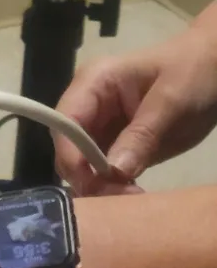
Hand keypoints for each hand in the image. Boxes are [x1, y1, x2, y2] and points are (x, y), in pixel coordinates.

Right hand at [54, 26, 216, 193]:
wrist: (215, 69)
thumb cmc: (193, 74)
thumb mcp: (172, 102)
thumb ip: (142, 135)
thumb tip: (112, 171)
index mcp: (94, 82)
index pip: (65, 122)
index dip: (71, 154)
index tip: (93, 184)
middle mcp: (89, 105)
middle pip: (69, 148)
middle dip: (88, 176)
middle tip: (122, 197)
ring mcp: (101, 126)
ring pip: (83, 165)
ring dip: (100, 186)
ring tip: (132, 197)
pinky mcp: (115, 144)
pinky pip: (102, 170)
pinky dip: (112, 186)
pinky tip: (133, 195)